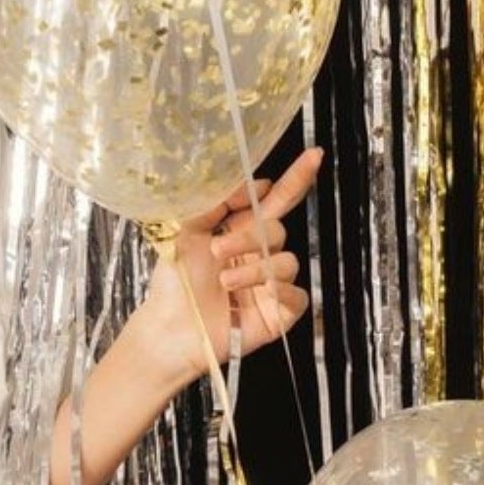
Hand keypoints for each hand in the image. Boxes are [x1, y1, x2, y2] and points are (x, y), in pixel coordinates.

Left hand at [135, 148, 323, 388]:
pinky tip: (256, 296)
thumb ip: (212, 203)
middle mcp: (258, 255)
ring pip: (286, 261)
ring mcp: (271, 283)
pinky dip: (279, 292)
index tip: (313, 156)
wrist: (170, 328)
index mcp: (239, 232)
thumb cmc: (174, 283)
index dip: (295, 178)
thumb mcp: (184, 233)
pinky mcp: (279, 312)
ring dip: (256, 269)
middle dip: (250, 236)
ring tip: (225, 282)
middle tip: (218, 249)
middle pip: (277, 229)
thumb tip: (247, 182)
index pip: (274, 201)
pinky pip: (297, 294)